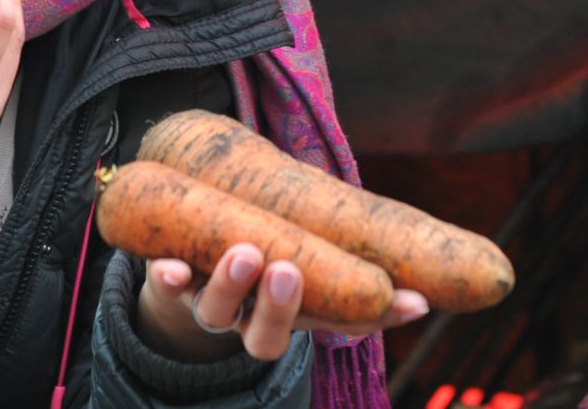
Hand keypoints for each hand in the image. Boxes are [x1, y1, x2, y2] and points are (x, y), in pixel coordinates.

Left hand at [135, 245, 428, 362]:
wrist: (182, 273)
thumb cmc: (263, 257)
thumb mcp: (309, 257)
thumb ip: (347, 256)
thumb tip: (422, 271)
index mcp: (292, 317)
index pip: (339, 324)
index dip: (376, 317)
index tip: (414, 300)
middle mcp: (249, 320)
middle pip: (265, 336)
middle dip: (281, 307)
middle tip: (291, 272)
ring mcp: (209, 304)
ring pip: (217, 313)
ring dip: (231, 285)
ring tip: (247, 252)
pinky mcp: (171, 282)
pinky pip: (165, 286)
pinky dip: (167, 279)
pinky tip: (170, 267)